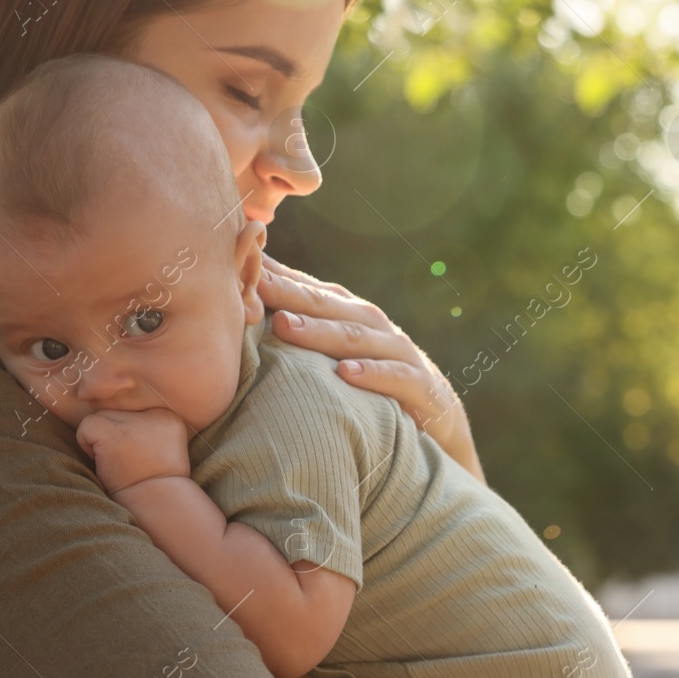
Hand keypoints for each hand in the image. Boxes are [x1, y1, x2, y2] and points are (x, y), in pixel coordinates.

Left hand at [76, 408, 191, 494]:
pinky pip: (87, 425)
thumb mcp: (165, 448)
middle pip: (117, 412)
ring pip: (101, 417)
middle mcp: (154, 413)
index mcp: (168, 417)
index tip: (138, 458)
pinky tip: (102, 460)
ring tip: (116, 461)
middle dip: (114, 436)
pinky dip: (85, 442)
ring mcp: (133, 423)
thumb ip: (148, 430)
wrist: (156, 505)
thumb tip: (115, 423)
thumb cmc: (155, 482)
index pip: (135, 413)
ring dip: (100, 439)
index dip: (128, 436)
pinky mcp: (113, 434)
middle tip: (125, 462)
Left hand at [257, 254, 483, 481]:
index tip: (239, 262)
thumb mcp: (337, 355)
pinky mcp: (421, 387)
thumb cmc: (373, 381)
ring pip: (355, 337)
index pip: (307, 288)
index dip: (274, 275)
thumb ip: (299, 333)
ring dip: (319, 330)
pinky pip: (396, 378)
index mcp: (349, 315)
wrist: (439, 415)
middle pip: (326, 305)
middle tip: (252, 285)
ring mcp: (398, 353)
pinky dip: (372, 373)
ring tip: (284, 325)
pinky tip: (346, 374)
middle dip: (288, 293)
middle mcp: (373, 326)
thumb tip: (243, 312)